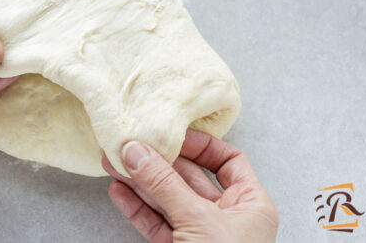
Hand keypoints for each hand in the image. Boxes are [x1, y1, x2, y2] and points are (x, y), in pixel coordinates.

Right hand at [103, 130, 278, 242]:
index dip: (199, 145)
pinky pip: (155, 224)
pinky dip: (136, 207)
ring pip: (166, 200)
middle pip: (189, 178)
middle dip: (157, 162)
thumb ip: (165, 184)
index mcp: (250, 205)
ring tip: (114, 163)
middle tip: (130, 145)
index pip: (228, 160)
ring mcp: (200, 237)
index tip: (170, 133)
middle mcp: (227, 218)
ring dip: (139, 182)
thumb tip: (137, 150)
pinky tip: (120, 191)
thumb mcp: (199, 221)